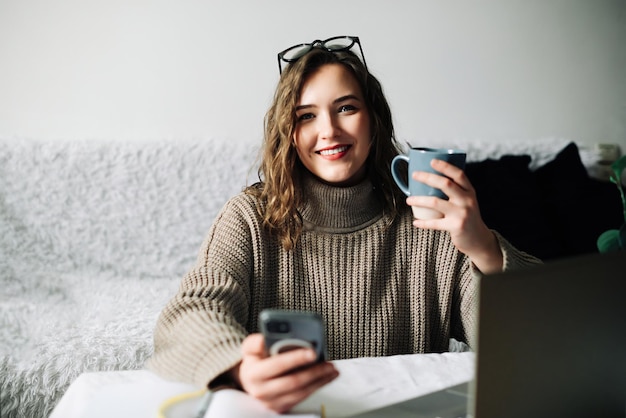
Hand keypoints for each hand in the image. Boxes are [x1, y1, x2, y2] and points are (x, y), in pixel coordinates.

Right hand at [232, 333, 338, 412]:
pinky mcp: (282, 407)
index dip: (295, 358)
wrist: (249, 380)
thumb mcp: (250, 347)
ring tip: (331, 369)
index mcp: (253, 373)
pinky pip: (303, 397)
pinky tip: (326, 377)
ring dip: (320, 380)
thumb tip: (268, 338)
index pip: (277, 365)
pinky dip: (317, 386)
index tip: (312, 351)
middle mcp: (261, 391)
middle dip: (314, 372)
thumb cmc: (255, 360)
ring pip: (301, 392)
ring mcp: (272, 402)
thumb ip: (256, 341)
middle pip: (293, 382)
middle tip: (328, 363)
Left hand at [406, 159, 502, 273]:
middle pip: (446, 184)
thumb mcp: (466, 201)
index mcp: (470, 191)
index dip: (445, 166)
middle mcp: (467, 200)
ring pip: (436, 202)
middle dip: (428, 177)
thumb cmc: (467, 217)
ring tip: (408, 200)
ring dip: (419, 200)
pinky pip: (435, 223)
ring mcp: (462, 213)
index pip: (459, 174)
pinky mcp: (456, 226)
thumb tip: (430, 179)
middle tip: (415, 175)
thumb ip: (455, 191)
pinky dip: (423, 223)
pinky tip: (415, 222)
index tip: (432, 161)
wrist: (478, 239)